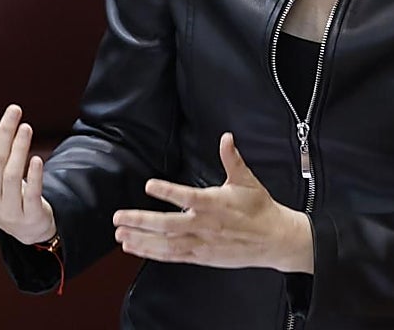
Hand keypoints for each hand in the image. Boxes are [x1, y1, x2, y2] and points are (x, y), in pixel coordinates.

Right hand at [0, 105, 57, 245]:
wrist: (25, 228)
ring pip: (12, 176)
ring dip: (20, 149)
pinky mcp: (29, 215)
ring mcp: (8, 210)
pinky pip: (31, 194)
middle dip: (4, 134)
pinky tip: (38, 159)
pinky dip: (35, 177)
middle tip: (14, 109)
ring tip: (26, 128)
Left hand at [112, 133, 313, 272]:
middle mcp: (205, 225)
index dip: (169, 192)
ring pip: (167, 244)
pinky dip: (152, 253)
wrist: (275, 240)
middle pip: (169, 225)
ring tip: (120, 234)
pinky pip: (173, 255)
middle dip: (142, 222)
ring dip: (141, 240)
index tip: (149, 185)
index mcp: (215, 204)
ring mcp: (202, 243)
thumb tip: (226, 137)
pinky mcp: (201, 256)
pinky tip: (134, 247)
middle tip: (119, 217)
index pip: (188, 197)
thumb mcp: (247, 180)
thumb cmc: (259, 208)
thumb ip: (232, 159)